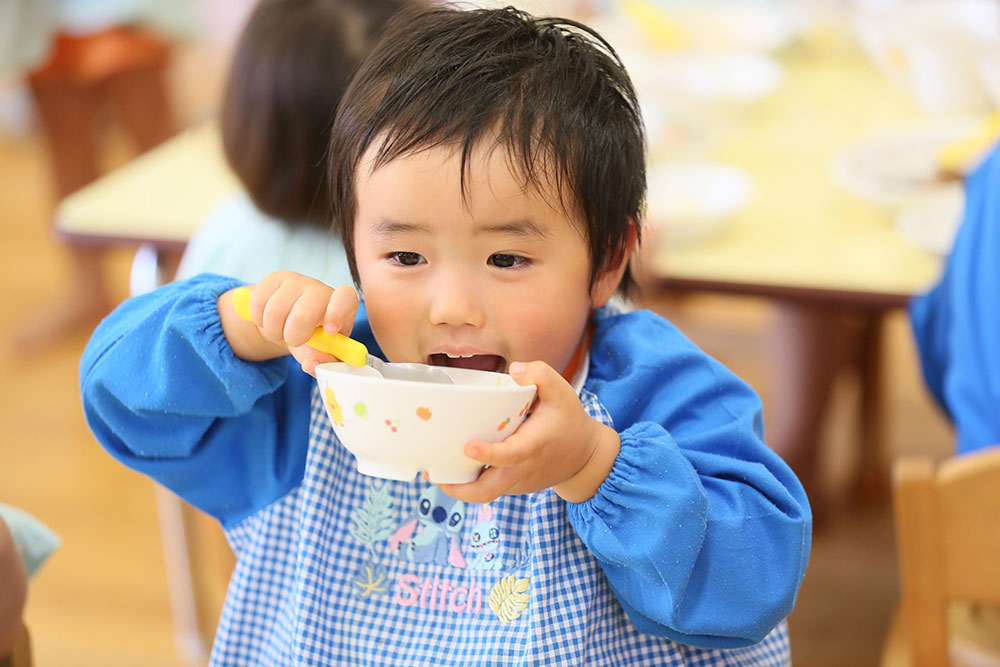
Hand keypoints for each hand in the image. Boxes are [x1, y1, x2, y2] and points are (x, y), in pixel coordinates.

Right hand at [218, 271, 358, 375]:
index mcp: (341, 306)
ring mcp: (297, 281)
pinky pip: (258, 302)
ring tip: (281, 331)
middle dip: (294, 336)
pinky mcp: (273, 279)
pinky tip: (268, 320)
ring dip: (274, 331)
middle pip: (304, 313)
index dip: (337, 313)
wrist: (289, 321)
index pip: (346, 297)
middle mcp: (320, 290)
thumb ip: (322, 361)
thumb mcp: (321, 351)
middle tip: (294, 340)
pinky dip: (259, 320)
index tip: (329, 331)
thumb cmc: (313, 337)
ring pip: (275, 311)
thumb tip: (312, 365)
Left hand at [434, 361, 620, 503]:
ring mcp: (516, 483)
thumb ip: (541, 374)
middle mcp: (522, 469)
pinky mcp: (512, 487)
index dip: (488, 454)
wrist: (585, 459)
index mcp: (533, 446)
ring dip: (457, 488)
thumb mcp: (563, 392)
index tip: (467, 447)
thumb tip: (514, 371)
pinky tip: (451, 468)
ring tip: (432, 471)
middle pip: (487, 491)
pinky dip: (469, 483)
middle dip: (458, 488)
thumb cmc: (569, 422)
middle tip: (432, 472)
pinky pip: (488, 489)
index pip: (510, 455)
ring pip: (483, 494)